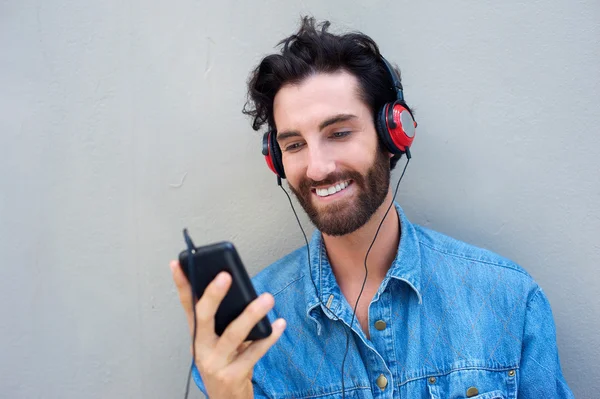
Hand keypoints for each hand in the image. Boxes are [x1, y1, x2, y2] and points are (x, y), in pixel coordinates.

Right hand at [170, 260, 285, 398]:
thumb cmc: (226, 365)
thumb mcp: (219, 341)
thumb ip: (224, 319)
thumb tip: (242, 290)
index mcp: (198, 334)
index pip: (187, 305)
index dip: (182, 284)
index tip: (179, 263)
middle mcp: (202, 348)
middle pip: (204, 317)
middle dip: (213, 295)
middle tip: (226, 276)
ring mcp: (215, 363)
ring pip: (233, 335)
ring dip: (251, 315)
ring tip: (266, 299)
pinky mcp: (232, 376)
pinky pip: (253, 353)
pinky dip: (268, 338)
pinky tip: (278, 325)